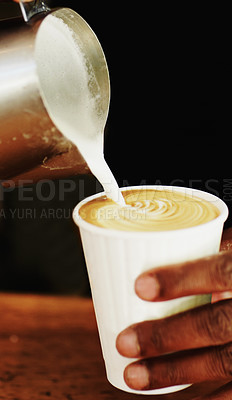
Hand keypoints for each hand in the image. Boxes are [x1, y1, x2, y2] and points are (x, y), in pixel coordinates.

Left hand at [116, 229, 231, 398]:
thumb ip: (218, 252)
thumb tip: (165, 251)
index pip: (221, 271)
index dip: (181, 279)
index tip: (140, 287)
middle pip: (216, 324)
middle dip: (167, 336)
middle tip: (125, 342)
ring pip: (224, 362)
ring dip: (175, 372)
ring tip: (133, 376)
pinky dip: (210, 399)